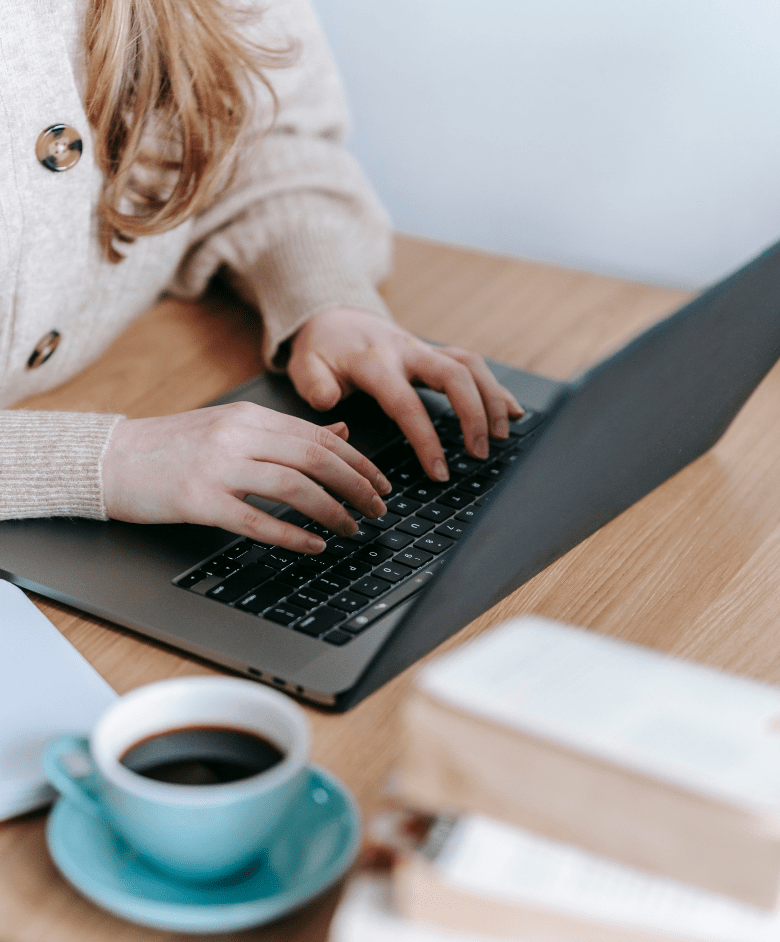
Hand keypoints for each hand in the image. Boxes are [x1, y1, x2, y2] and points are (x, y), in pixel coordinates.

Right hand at [102, 402, 390, 552]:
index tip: (381, 483)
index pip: (320, 436)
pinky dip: (292, 535)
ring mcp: (218, 468)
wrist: (110, 459)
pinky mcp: (199, 501)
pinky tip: (313, 546)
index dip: (358, 462)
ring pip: (294, 487)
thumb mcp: (232, 427)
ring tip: (352, 529)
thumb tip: (341, 429)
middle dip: (356, 486)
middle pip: (316, 458)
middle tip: (379, 509)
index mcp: (249, 417)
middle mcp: (238, 437)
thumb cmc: (172, 446)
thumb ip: (286, 431)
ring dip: (332, 511)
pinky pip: (256, 520)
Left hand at [287, 308, 523, 480]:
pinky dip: (495, 387)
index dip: (425, 438)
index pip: (406, 402)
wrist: (332, 314)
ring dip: (492, 399)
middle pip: (454, 375)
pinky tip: (513, 410)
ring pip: (470, 365)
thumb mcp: (304, 365)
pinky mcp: (434, 353)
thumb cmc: (321, 348)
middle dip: (473, 415)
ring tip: (502, 435)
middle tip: (479, 453)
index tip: (439, 470)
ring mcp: (424, 350)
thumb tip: (330, 402)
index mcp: (374, 361)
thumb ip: (314, 384)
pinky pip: (472, 365)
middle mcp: (406, 351)